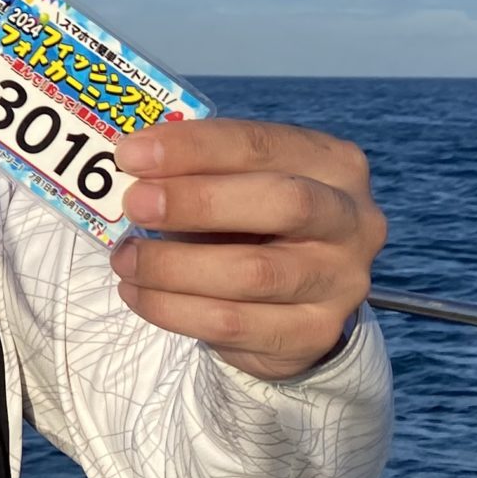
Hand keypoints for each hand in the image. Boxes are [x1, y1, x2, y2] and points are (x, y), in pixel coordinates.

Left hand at [107, 120, 384, 382]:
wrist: (297, 297)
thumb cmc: (253, 220)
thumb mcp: (237, 183)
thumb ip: (197, 170)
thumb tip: (129, 166)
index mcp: (333, 162)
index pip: (262, 144)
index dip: (194, 147)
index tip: (131, 153)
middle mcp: (352, 220)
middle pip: (283, 203)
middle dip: (197, 202)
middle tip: (133, 204)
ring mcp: (342, 281)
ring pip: (253, 273)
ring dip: (173, 265)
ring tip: (125, 258)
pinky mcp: (315, 333)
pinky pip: (233, 324)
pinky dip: (173, 309)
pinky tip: (138, 293)